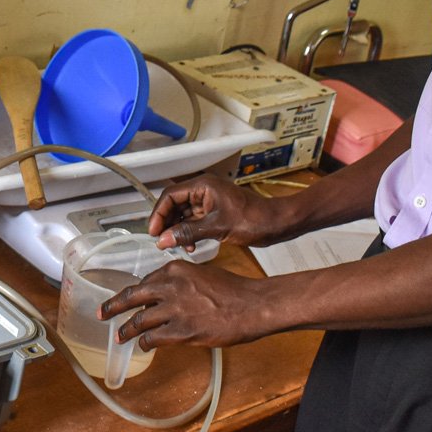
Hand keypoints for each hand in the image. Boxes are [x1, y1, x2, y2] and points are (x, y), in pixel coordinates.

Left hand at [98, 261, 268, 349]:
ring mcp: (174, 310)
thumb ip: (180, 281)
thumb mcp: (202, 274)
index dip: (134, 292)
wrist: (252, 306)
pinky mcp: (181, 331)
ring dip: (127, 330)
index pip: (145, 281)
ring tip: (120, 336)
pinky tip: (144, 345)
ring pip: (139, 320)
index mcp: (174, 270)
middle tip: (102, 313)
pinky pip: (153, 338)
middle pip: (132, 296)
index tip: (125, 297)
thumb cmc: (233, 290)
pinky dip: (145, 342)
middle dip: (114, 306)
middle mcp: (169, 287)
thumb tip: (166, 293)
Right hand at [149, 174, 277, 251]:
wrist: (278, 223)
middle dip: (167, 223)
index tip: (153, 231)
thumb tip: (163, 239)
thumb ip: (188, 232)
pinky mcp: (215, 213)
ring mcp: (210, 202)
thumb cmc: (254, 219)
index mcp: (203, 186)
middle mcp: (204, 190)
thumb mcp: (218, 227)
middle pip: (175, 204)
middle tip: (162, 241)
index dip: (159, 213)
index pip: (170, 195)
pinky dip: (189, 233)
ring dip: (178, 230)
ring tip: (177, 245)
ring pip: (183, 214)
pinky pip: (195, 221)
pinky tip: (191, 246)